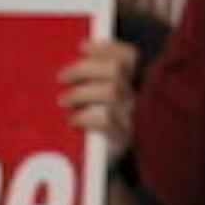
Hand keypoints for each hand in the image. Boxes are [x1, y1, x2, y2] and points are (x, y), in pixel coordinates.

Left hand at [58, 39, 137, 163]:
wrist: (120, 158)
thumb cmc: (108, 118)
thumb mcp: (110, 92)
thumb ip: (99, 75)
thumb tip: (71, 55)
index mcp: (141, 78)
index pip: (129, 55)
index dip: (105, 48)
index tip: (81, 47)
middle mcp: (142, 94)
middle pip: (116, 70)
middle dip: (84, 69)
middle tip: (62, 76)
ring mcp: (136, 115)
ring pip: (111, 92)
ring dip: (81, 93)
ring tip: (63, 100)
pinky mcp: (126, 138)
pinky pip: (107, 121)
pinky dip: (86, 117)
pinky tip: (73, 119)